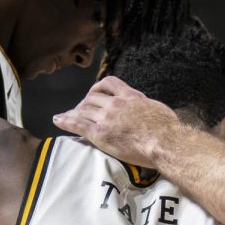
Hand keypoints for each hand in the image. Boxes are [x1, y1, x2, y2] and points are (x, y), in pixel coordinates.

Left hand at [53, 77, 178, 167]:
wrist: (164, 141)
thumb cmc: (167, 129)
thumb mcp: (157, 109)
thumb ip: (145, 106)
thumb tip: (147, 110)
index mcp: (130, 96)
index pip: (108, 82)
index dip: (98, 87)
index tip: (95, 93)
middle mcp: (115, 103)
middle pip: (92, 97)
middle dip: (84, 102)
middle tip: (81, 110)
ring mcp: (106, 117)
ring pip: (83, 109)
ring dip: (73, 112)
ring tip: (67, 115)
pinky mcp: (100, 133)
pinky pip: (77, 124)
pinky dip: (65, 121)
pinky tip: (57, 120)